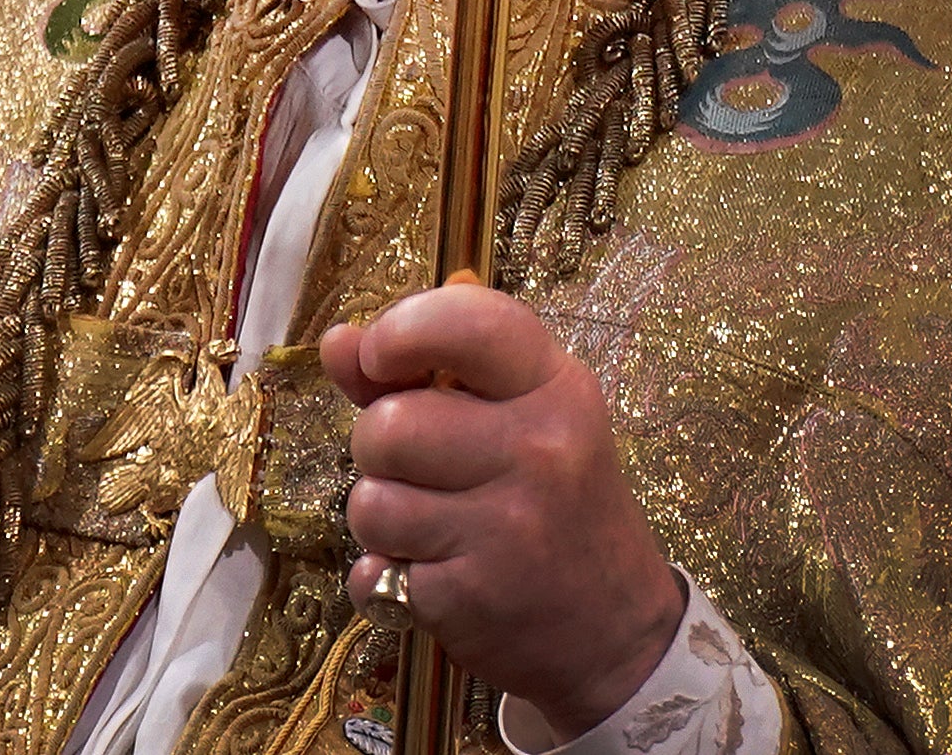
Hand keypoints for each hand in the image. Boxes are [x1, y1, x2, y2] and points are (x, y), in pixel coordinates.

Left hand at [322, 283, 686, 742]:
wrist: (614, 628)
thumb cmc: (556, 506)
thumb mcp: (519, 420)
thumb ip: (422, 375)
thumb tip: (337, 342)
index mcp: (556, 388)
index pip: (466, 323)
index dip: (401, 330)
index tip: (381, 358)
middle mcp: (539, 449)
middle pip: (389, 425)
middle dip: (380, 448)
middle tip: (419, 469)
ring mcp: (506, 526)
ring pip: (370, 501)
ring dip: (382, 517)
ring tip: (430, 526)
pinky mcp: (470, 595)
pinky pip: (374, 571)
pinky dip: (387, 577)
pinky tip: (436, 575)